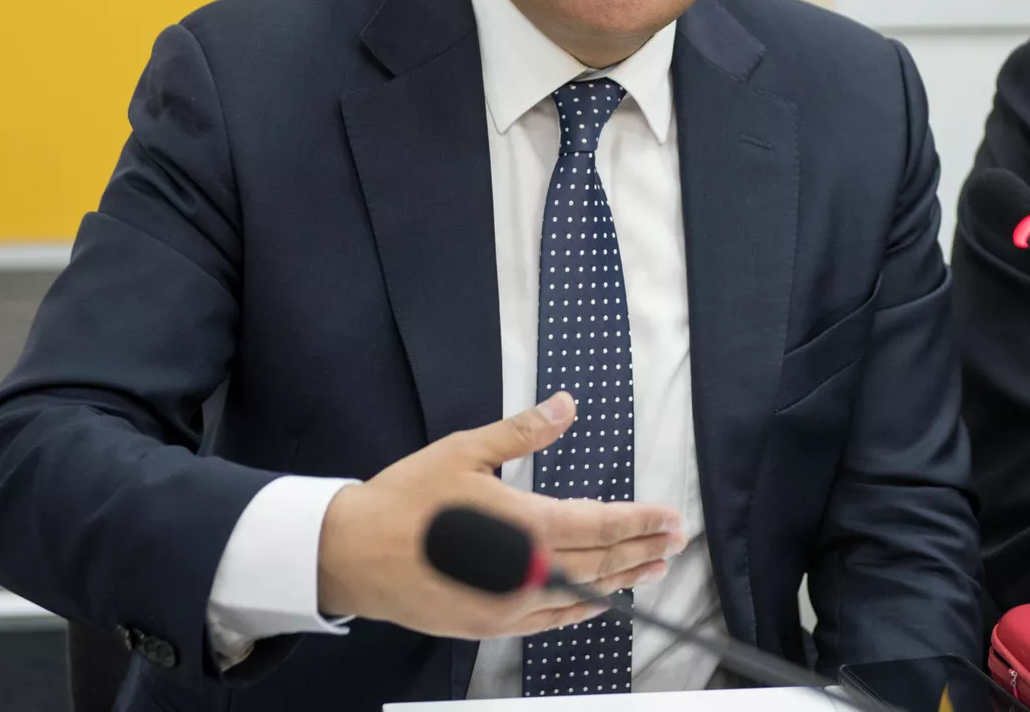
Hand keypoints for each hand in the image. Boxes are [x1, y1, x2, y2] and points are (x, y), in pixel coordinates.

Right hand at [316, 392, 685, 638]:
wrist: (353, 556)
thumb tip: (566, 405)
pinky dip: (581, 609)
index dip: (641, 521)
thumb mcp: (465, 451)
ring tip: (652, 568)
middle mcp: (525, 574)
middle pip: (600, 563)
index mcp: (524, 526)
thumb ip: (523, 432)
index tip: (671, 518)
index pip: (600, 525)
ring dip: (621, 580)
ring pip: (580, 595)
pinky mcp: (490, 625)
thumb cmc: (405, 500)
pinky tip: (598, 601)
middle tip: (676, 538)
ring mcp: (509, 607)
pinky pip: (550, 621)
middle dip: (642, 549)